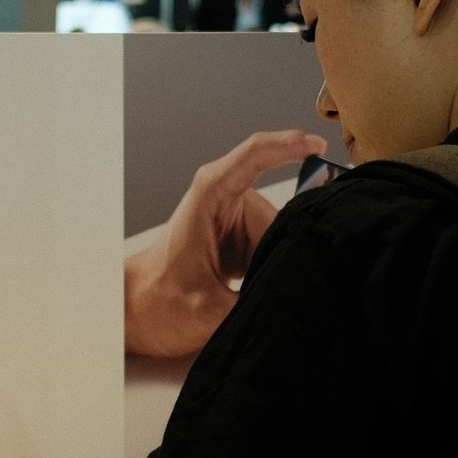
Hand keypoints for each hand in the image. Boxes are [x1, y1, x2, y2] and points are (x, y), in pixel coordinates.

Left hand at [124, 128, 325, 358]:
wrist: (138, 312)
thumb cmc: (160, 302)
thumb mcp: (208, 311)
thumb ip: (255, 306)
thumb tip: (294, 300)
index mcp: (210, 195)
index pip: (255, 154)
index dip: (291, 144)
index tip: (320, 146)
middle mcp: (227, 197)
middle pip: (283, 214)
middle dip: (286, 250)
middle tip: (260, 285)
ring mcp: (238, 217)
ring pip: (284, 236)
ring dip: (276, 265)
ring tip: (243, 292)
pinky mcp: (246, 237)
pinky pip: (277, 247)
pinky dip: (273, 269)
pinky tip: (253, 290)